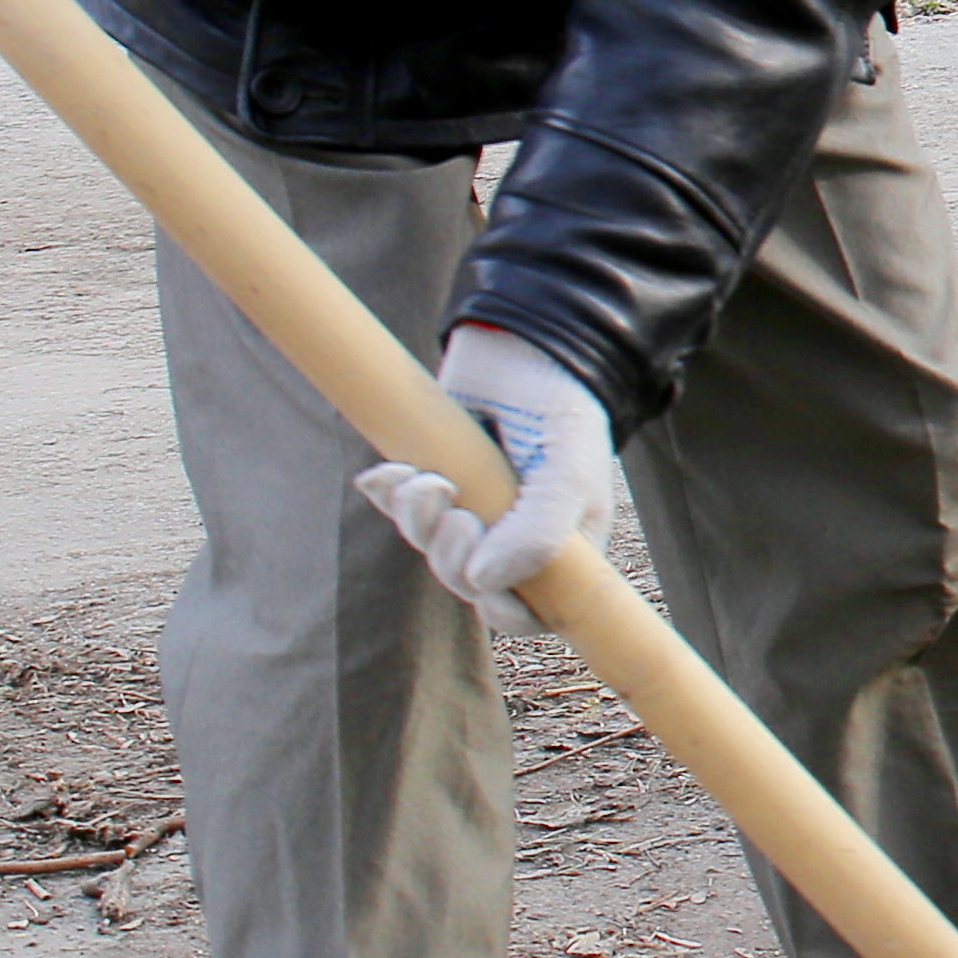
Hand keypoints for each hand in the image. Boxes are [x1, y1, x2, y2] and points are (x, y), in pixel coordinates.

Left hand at [351, 324, 619, 633]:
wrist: (522, 345)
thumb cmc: (561, 409)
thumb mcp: (569, 472)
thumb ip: (539, 532)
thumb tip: (481, 584)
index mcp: (559, 546)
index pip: (528, 613)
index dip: (501, 608)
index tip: (482, 582)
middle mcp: (512, 535)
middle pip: (469, 582)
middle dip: (451, 555)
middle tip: (457, 515)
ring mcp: (471, 509)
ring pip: (430, 547)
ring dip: (418, 522)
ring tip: (425, 480)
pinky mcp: (433, 480)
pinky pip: (398, 509)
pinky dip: (389, 494)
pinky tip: (391, 471)